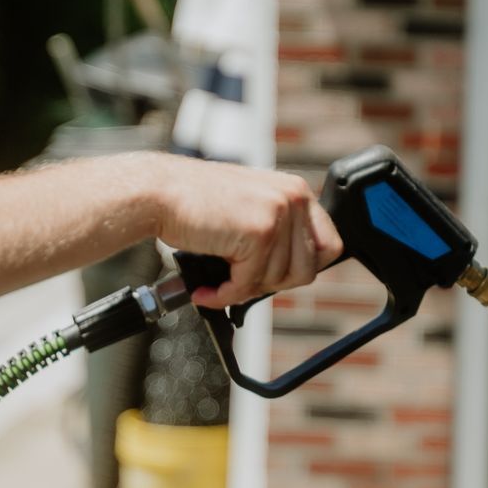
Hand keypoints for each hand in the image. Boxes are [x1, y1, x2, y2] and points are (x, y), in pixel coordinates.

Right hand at [149, 157, 344, 307]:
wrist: (159, 192)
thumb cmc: (195, 204)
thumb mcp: (249, 209)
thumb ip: (277, 232)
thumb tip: (295, 272)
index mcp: (295, 191)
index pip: (329, 245)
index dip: (304, 268)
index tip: (277, 276)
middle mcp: (293, 198)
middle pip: (307, 270)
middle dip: (272, 284)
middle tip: (241, 281)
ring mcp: (278, 213)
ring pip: (278, 281)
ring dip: (244, 290)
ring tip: (219, 283)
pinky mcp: (259, 232)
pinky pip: (250, 284)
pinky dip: (226, 296)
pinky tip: (207, 291)